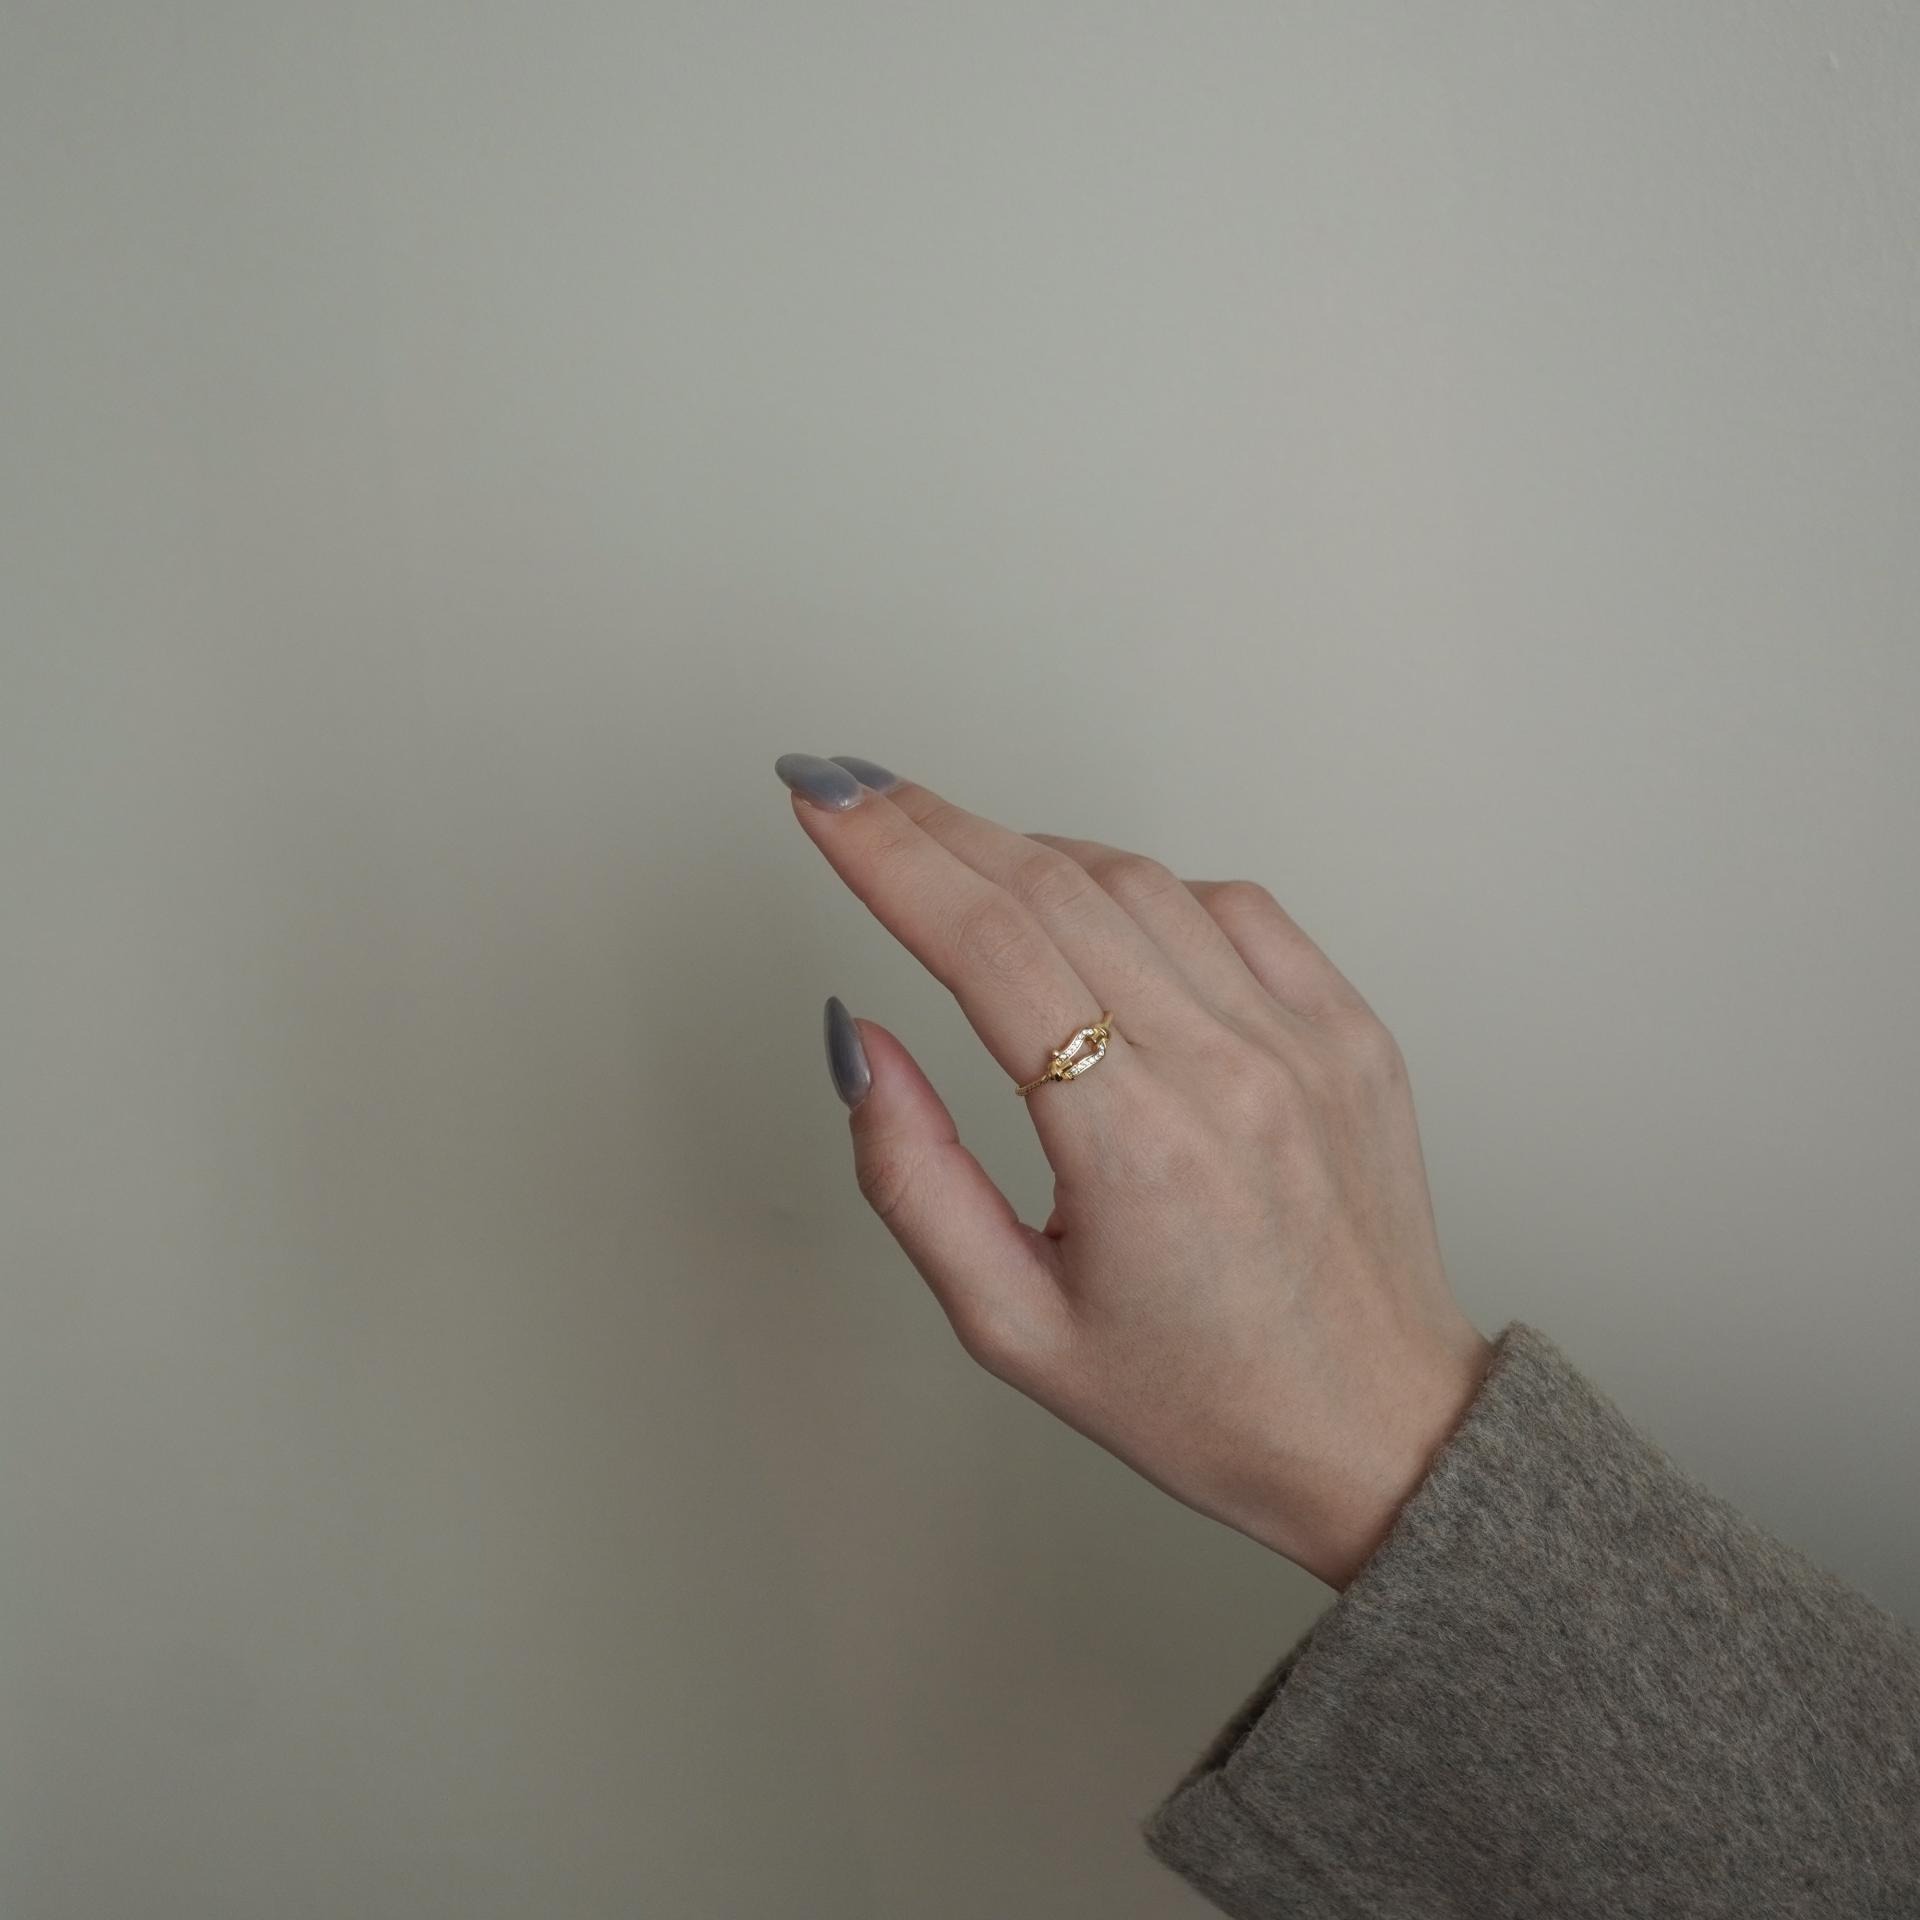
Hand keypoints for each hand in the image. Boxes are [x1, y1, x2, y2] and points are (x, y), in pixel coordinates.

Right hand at [777, 754, 1493, 1589]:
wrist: (1379, 1432)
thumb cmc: (1199, 1400)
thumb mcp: (1014, 1325)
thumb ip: (915, 1177)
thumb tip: (860, 1041)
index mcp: (1139, 1147)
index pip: (990, 946)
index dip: (890, 855)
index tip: (819, 799)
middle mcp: (1230, 1068)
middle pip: (1054, 887)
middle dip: (931, 822)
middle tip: (851, 788)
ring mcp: (1306, 1035)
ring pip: (1141, 881)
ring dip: (1028, 850)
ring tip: (950, 851)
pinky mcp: (1350, 1027)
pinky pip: (1230, 905)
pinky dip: (1140, 886)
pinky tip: (1090, 906)